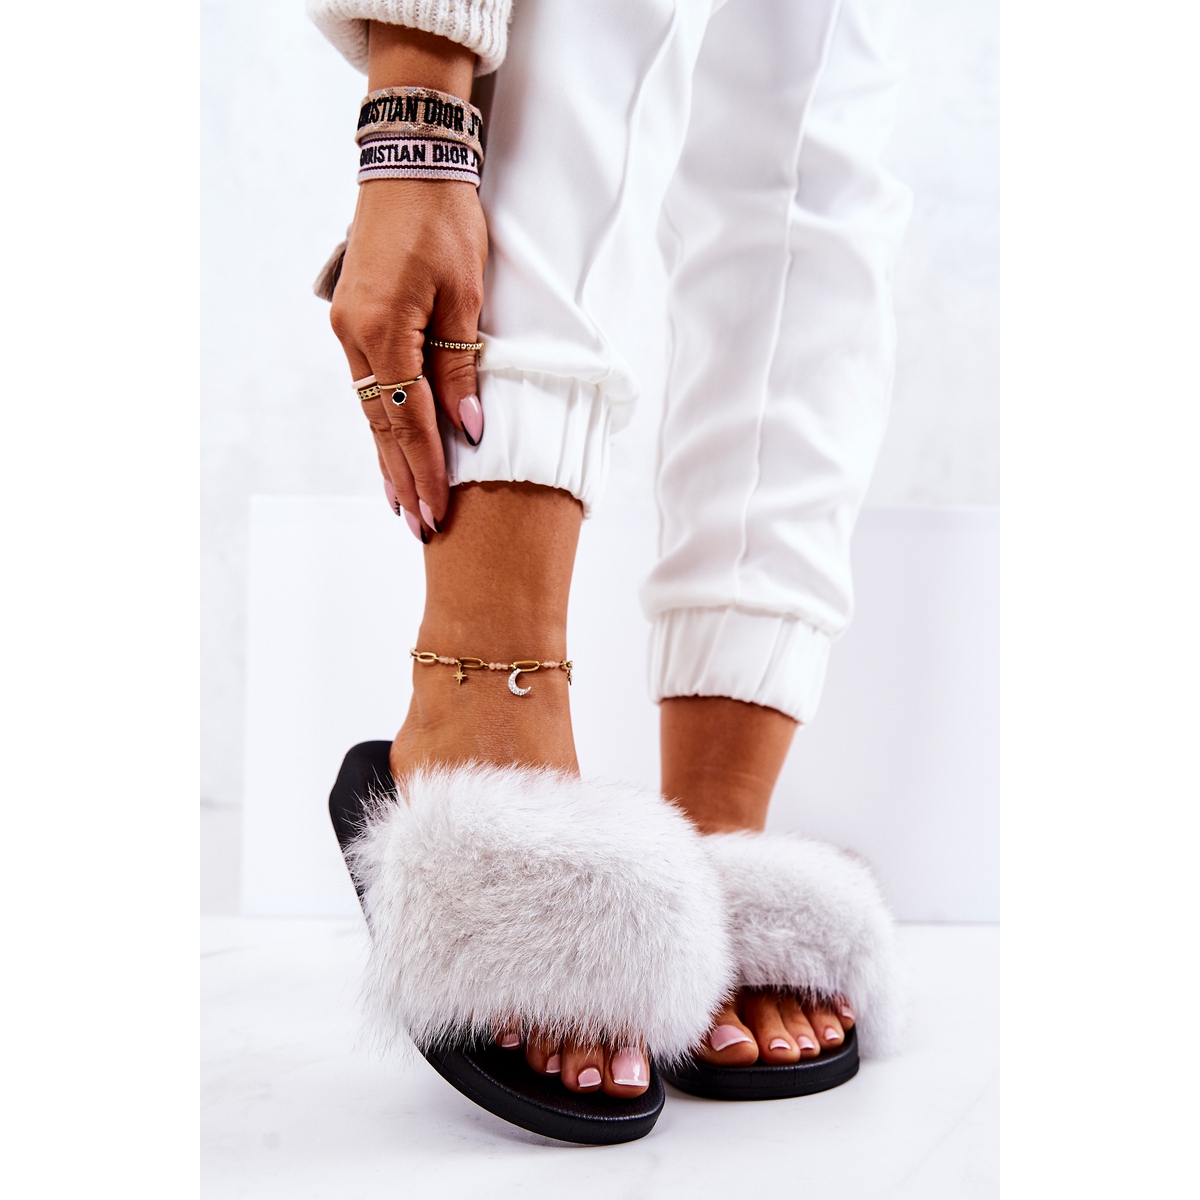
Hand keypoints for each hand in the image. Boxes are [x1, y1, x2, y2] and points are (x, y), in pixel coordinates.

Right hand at [328, 23, 485, 537]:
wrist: (408, 166)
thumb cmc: (444, 223)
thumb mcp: (464, 295)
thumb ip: (461, 366)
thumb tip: (469, 429)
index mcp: (383, 331)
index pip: (408, 420)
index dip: (426, 470)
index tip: (437, 513)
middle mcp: (355, 338)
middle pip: (383, 425)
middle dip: (405, 478)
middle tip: (420, 528)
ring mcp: (349, 332)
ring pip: (372, 410)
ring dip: (390, 458)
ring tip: (404, 504)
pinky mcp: (354, 324)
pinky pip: (371, 388)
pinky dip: (384, 423)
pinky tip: (392, 451)